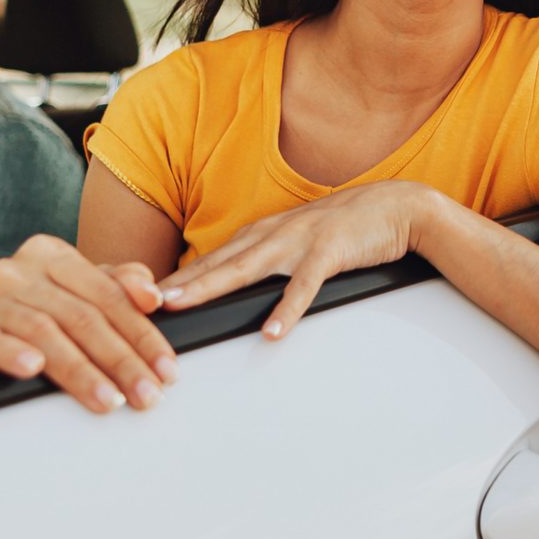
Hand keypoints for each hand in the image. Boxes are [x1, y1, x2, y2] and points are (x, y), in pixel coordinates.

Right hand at [0, 233, 177, 413]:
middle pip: (82, 316)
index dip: (143, 335)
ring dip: (80, 370)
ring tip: (107, 399)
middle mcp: (19, 268)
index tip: (168, 371)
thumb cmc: (34, 319)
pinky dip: (11, 352)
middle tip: (146, 395)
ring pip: (44, 331)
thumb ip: (117, 289)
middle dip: (121, 360)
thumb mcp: (79, 298)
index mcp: (53, 254)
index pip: (109, 296)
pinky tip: (32, 369)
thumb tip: (152, 294)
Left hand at [158, 180, 441, 338]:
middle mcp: (275, 233)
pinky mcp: (331, 251)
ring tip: (182, 304)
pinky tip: (272, 331)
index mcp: (266, 233)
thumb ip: (270, 262)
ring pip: (248, 266)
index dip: (178, 277)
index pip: (212, 258)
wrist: (398, 207)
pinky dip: (288, 308)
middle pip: (218, 261)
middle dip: (179, 281)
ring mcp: (301, 240)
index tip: (142, 295)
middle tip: (141, 300)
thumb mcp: (300, 242)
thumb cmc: (350, 228)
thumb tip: (238, 287)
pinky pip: (305, 285)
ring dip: (211, 284)